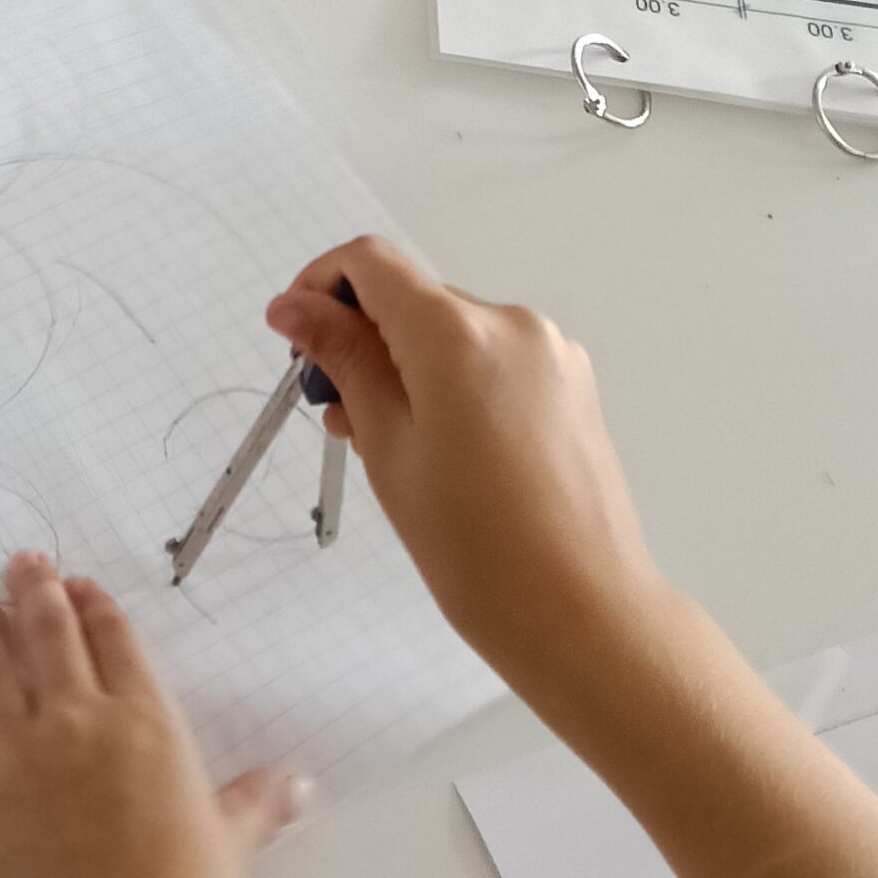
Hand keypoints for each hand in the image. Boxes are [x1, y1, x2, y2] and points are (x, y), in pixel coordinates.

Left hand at [0, 552, 304, 877]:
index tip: (81, 587)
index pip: (115, 643)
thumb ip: (254, 805)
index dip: (95, 609)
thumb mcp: (233, 849)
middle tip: (23, 564)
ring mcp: (17, 760)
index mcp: (146, 724)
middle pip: (48, 638)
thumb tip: (297, 783)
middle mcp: (77, 724)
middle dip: (34, 594)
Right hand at [266, 240, 672, 706]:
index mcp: (458, 334)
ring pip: (450, 335)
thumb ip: (343, 360)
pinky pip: (492, 362)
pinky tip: (443, 453)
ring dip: (406, 370)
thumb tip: (294, 306)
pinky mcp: (571, 387)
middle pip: (412, 299)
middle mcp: (511, 325)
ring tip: (390, 450)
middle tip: (338, 419)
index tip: (297, 342)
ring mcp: (550, 355)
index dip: (319, 288)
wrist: (583, 615)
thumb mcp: (387, 448)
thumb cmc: (477, 549)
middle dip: (362, 342)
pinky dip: (453, 386)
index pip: (370, 263)